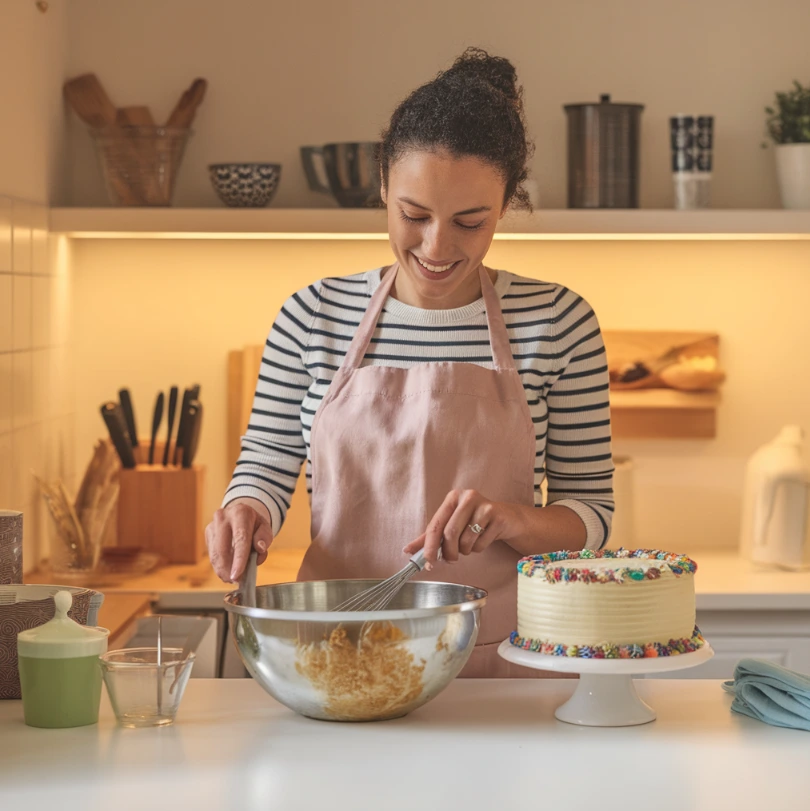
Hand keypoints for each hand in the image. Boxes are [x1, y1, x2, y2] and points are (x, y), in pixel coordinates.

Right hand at [205, 499, 272, 582]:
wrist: (240, 513)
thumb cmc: (254, 524)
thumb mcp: (265, 527)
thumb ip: (265, 538)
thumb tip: (260, 549)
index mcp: (241, 513)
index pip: (240, 539)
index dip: (239, 560)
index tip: (237, 576)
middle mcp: (223, 517)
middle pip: (222, 550)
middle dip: (227, 570)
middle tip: (235, 582)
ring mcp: (213, 525)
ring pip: (214, 555)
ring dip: (222, 570)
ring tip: (231, 579)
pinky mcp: (208, 533)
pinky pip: (212, 554)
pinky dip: (219, 566)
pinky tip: (226, 570)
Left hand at [403, 489, 526, 566]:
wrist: (507, 519)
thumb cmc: (475, 522)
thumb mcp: (451, 526)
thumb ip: (430, 537)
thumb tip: (407, 550)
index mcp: (452, 498)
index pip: (436, 524)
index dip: (430, 546)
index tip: (428, 562)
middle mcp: (467, 497)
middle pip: (450, 533)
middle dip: (449, 552)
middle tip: (451, 559)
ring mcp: (484, 505)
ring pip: (466, 540)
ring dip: (466, 550)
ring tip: (471, 542)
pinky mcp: (497, 515)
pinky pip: (481, 542)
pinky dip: (479, 548)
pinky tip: (484, 538)